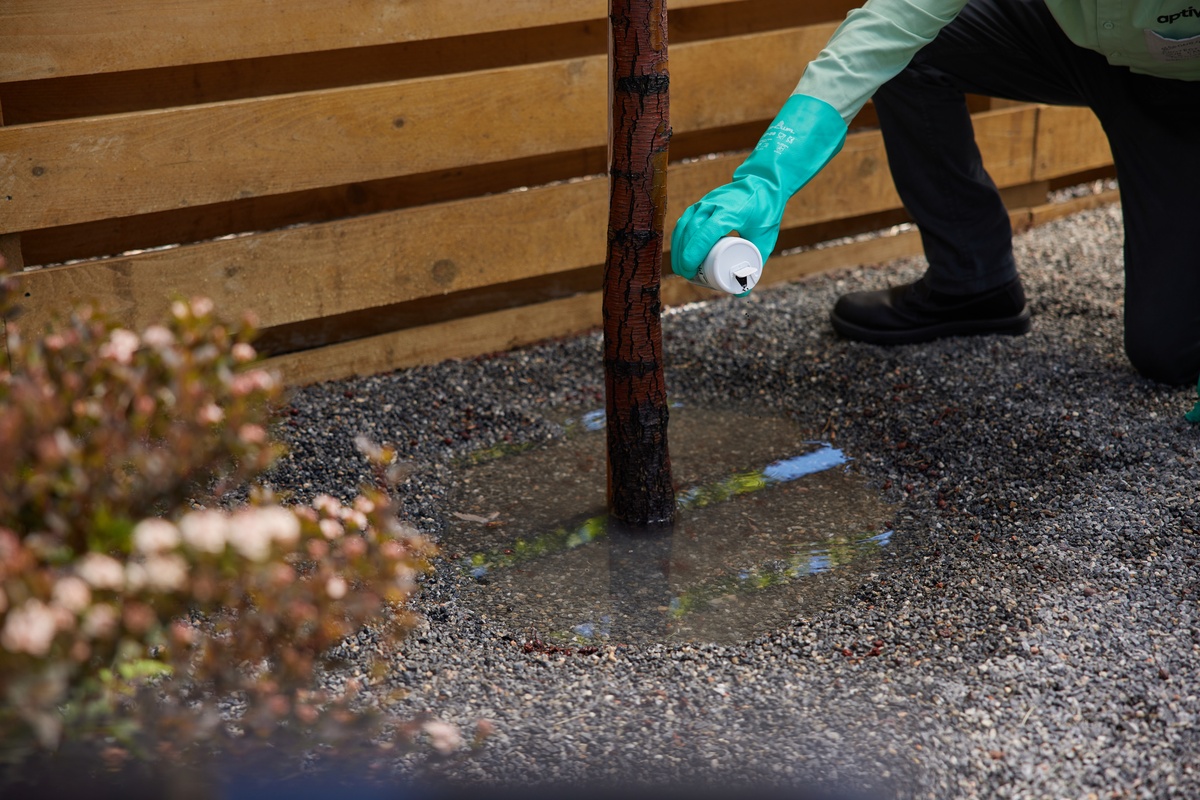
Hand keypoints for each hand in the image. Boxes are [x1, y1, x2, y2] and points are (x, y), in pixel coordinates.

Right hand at [671, 94, 847, 281]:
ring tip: (681, 268)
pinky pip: (684, 221)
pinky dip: (679, 238)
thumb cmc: (765, 212)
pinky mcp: (700, 203)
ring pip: (684, 226)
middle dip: (683, 255)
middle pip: (690, 231)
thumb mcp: (764, 240)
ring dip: (678, 248)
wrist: (763, 183)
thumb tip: (742, 294)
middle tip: (686, 275)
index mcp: (730, 211)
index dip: (693, 253)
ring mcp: (705, 202)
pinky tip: (678, 251)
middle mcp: (713, 204)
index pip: (706, 233)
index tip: (689, 271)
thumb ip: (755, 266)